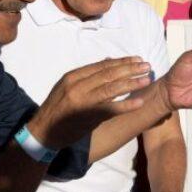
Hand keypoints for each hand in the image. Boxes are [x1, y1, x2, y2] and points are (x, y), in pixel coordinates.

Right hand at [28, 57, 152, 148]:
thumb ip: (89, 76)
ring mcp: (82, 101)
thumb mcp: (69, 87)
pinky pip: (111, 109)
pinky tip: (139, 102)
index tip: (137, 59)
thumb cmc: (59, 109)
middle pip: (109, 74)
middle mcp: (77, 85)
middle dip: (130, 69)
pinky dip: (126, 105)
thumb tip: (109, 60)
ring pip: (111, 88)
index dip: (121, 61)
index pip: (102, 66)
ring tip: (147, 80)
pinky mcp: (87, 116)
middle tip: (148, 66)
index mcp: (73, 76)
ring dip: (132, 83)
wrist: (43, 131)